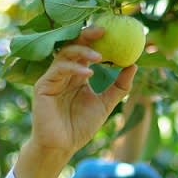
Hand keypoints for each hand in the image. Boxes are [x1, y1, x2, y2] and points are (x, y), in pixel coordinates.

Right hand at [28, 26, 136, 154]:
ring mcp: (52, 78)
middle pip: (73, 45)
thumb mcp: (105, 104)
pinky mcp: (43, 86)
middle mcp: (64, 72)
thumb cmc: (80, 127)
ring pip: (65, 54)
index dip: (97, 39)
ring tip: (100, 57)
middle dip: (87, 35)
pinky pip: (58, 70)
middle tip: (104, 30)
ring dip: (83, 51)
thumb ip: (119, 86)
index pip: (86, 49)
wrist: (62, 146)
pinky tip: (88, 74)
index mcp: (77, 74)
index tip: (115, 31)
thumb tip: (134, 64)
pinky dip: (74, 69)